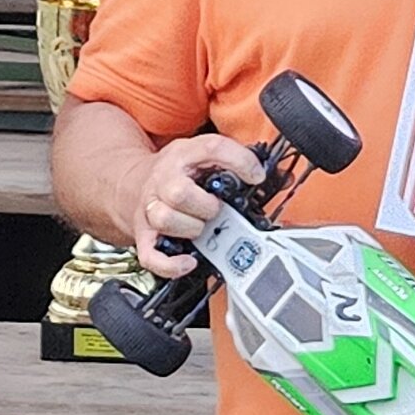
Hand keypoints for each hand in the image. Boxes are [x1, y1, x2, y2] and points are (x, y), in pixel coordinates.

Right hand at [129, 131, 264, 278]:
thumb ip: (239, 164)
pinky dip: (171, 264)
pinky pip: (150, 256)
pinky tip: (188, 261)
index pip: (212, 149)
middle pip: (179, 193)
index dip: (238, 162)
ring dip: (192, 229)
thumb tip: (283, 179)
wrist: (132, 181)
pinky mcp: (142, 234)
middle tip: (216, 210)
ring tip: (202, 227)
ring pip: (165, 220)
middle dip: (207, 207)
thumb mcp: (204, 157)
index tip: (256, 176)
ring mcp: (150, 208)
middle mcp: (164, 179)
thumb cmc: (179, 173)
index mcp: (184, 155)